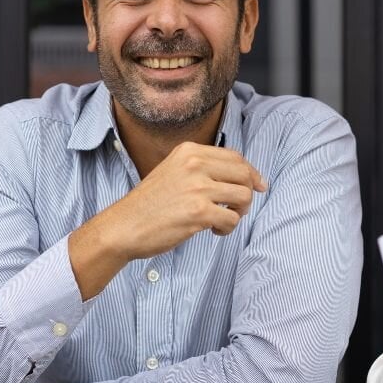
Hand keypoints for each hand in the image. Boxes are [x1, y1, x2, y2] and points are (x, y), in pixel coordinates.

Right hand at [69, 142, 266, 297]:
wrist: (124, 226)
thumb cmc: (150, 203)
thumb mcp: (174, 171)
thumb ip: (203, 168)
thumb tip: (245, 175)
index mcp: (189, 151)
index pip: (235, 157)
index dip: (251, 172)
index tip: (259, 185)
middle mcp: (194, 164)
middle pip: (244, 174)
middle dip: (249, 192)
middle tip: (238, 208)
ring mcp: (197, 188)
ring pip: (244, 196)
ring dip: (239, 212)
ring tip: (223, 219)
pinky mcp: (199, 212)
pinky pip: (232, 219)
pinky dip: (227, 228)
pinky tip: (213, 231)